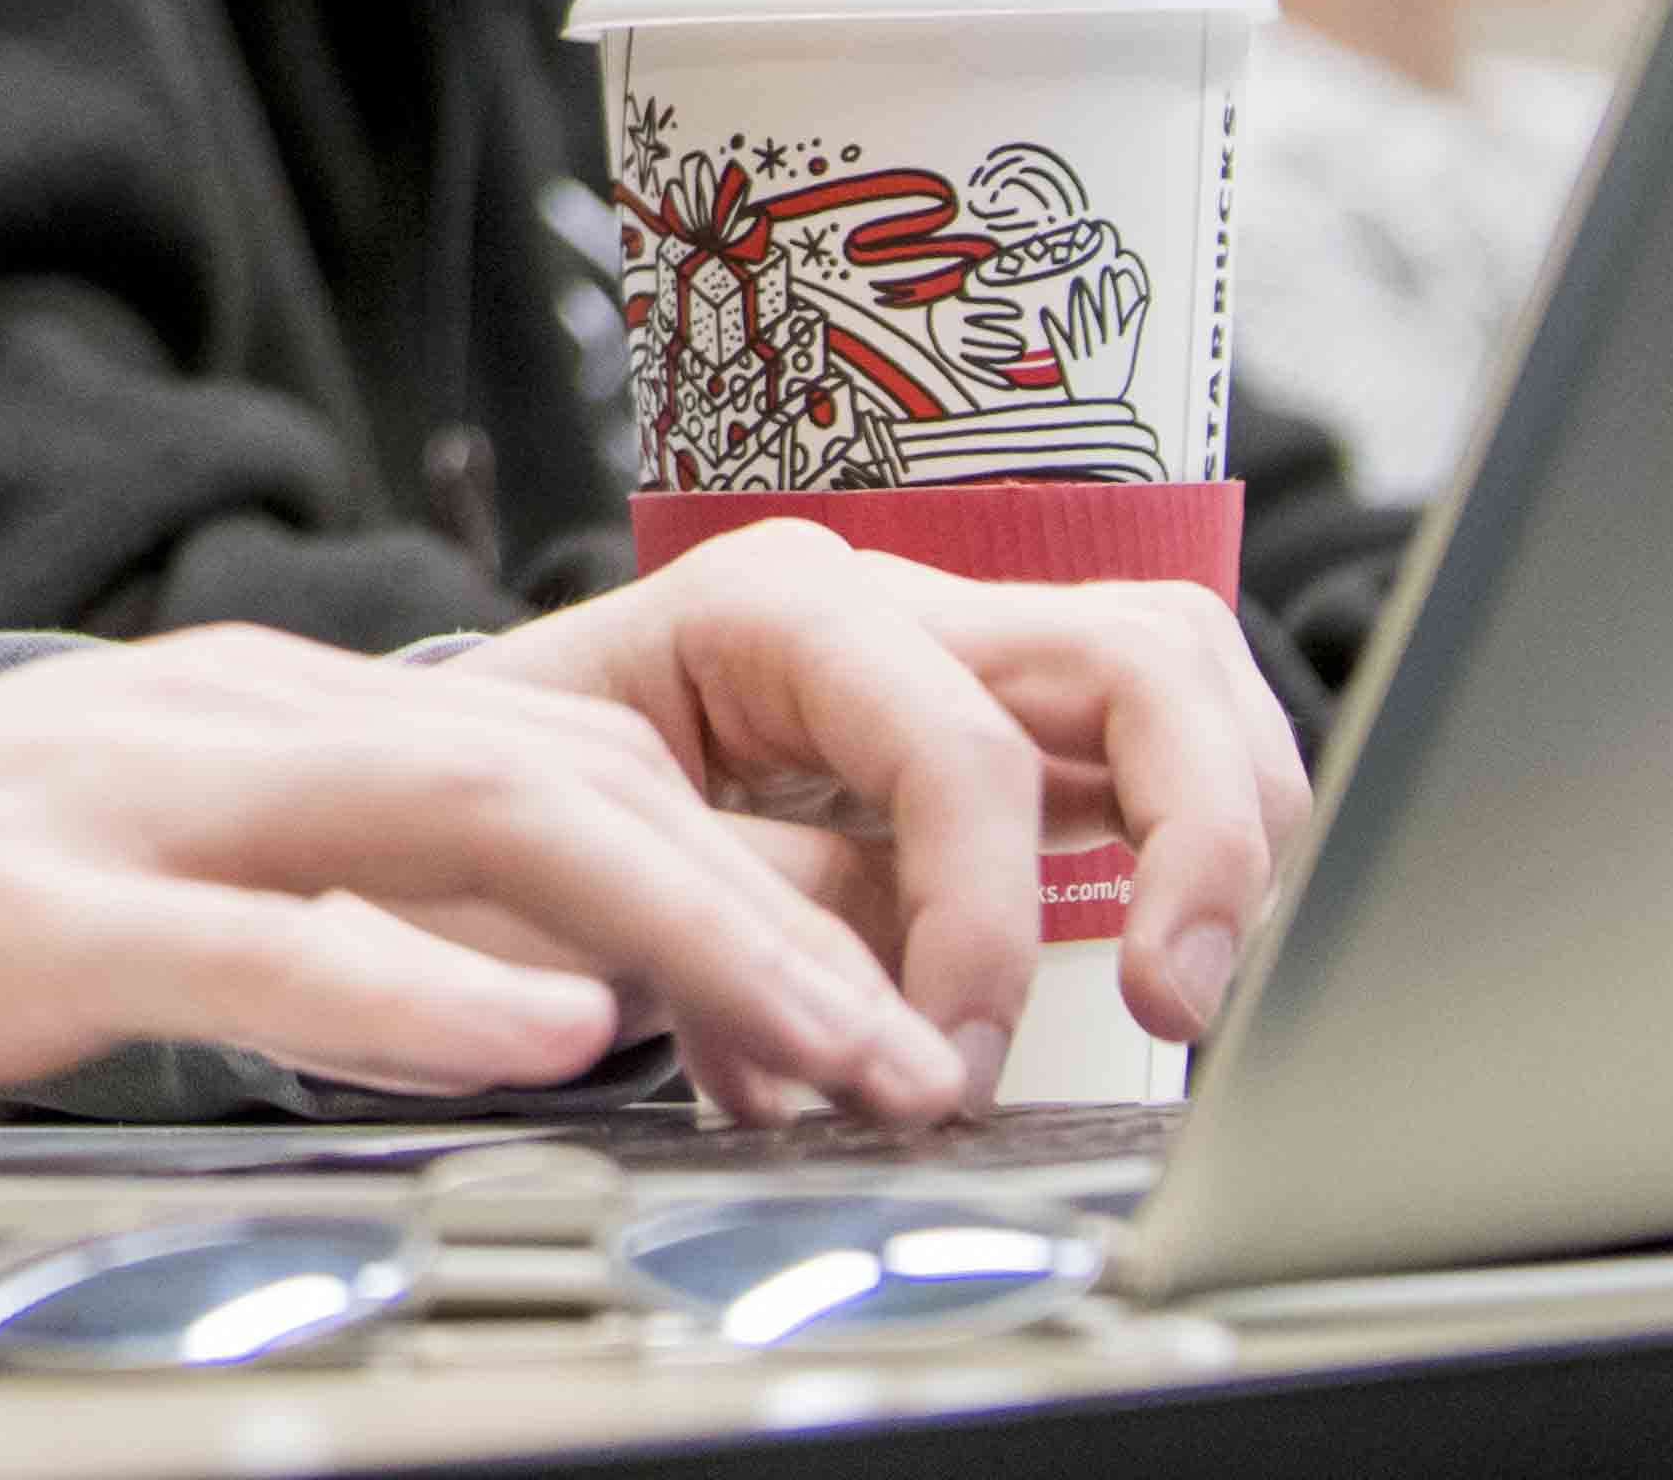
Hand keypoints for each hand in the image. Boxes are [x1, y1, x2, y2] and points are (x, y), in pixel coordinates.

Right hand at [0, 625, 981, 1133]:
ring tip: (809, 1044)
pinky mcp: (22, 927)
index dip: (748, 878)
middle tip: (911, 1046)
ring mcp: (112, 813)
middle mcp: (204, 726)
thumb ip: (326, 905)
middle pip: (552, 772)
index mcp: (243, 715)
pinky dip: (413, 986)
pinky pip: (250, 941)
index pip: (558, 762)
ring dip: (669, 935)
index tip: (872, 1008)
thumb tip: (539, 984)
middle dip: (766, 908)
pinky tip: (538, 1038)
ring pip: (452, 822)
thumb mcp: (143, 881)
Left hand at [442, 521, 1309, 1064]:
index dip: (986, 918)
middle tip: (1171, 1004)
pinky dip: (1189, 846)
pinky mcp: (994, 725)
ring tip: (1188, 986)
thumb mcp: (582, 864)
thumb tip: (883, 1048)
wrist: (450, 778)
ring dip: (1222, 834)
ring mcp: (956, 652)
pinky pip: (1148, 745)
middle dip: (1195, 838)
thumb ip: (745, 938)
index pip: (957, 745)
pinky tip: (1166, 953)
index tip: (953, 1063)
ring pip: (1177, 675)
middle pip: (1137, 653)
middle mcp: (889, 608)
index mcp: (772, 613)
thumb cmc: (496, 804)